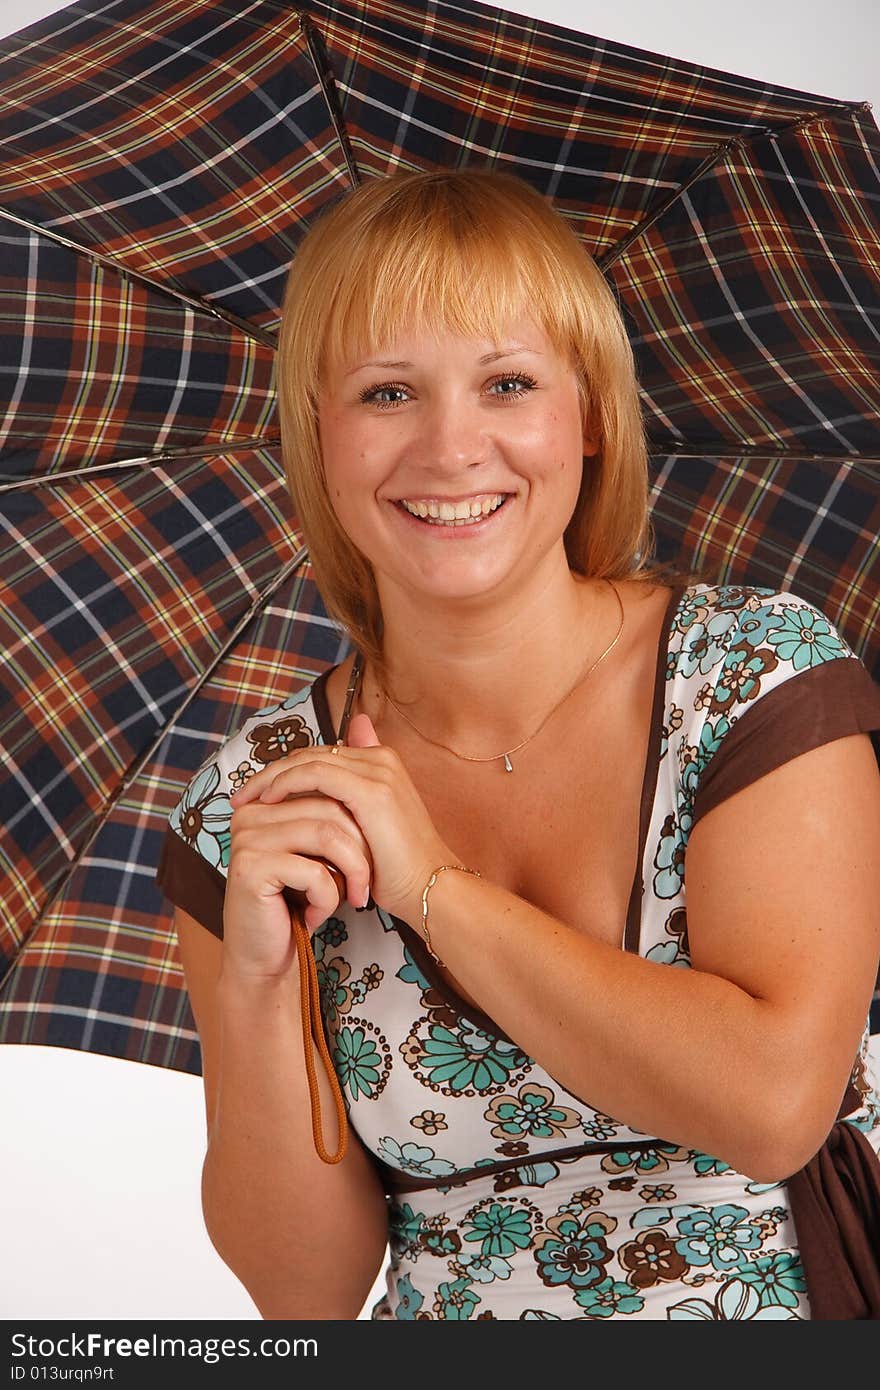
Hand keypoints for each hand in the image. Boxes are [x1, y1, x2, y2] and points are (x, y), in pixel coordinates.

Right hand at [223, 776, 373, 982]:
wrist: (266, 958)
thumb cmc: (299, 903)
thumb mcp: (319, 852)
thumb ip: (332, 812)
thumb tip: (368, 754)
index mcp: (266, 802)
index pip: (327, 789)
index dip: (357, 823)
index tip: (366, 858)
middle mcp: (252, 813)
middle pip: (331, 809)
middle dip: (360, 850)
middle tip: (363, 887)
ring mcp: (247, 838)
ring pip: (328, 836)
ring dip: (350, 873)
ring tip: (348, 899)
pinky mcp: (251, 868)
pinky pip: (314, 872)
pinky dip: (328, 898)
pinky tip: (317, 917)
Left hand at [228, 712, 455, 927]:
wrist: (429, 887)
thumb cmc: (398, 869)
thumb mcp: (366, 831)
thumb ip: (345, 808)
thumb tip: (319, 808)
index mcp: (382, 763)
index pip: (321, 755)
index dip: (286, 770)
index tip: (256, 793)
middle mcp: (381, 759)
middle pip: (311, 753)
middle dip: (271, 771)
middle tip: (240, 794)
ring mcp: (377, 771)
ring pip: (308, 759)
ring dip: (271, 777)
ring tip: (246, 799)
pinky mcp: (370, 790)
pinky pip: (315, 775)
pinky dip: (286, 784)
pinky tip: (268, 801)